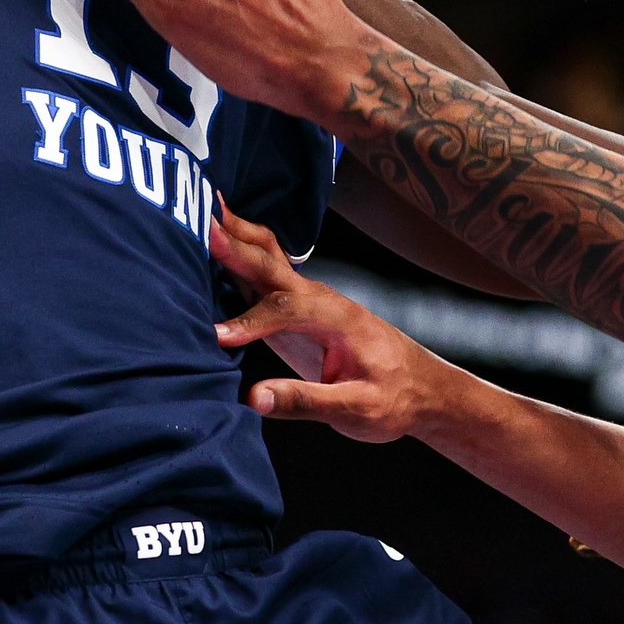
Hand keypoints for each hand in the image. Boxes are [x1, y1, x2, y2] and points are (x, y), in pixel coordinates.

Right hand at [211, 208, 448, 441]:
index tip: (218, 336)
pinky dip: (239, 255)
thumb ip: (306, 402)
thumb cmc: (394, 399)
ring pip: (269, 258)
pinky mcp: (298, 310)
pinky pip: (265, 275)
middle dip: (238, 245)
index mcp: (337, 318)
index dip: (251, 322)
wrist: (422, 388)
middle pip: (273, 263)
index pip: (287, 310)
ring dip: (237, 237)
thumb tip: (255, 397)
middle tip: (202, 223)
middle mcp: (321, 299)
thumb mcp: (357, 410)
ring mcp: (308, 300)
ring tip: (203, 213)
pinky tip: (217, 244)